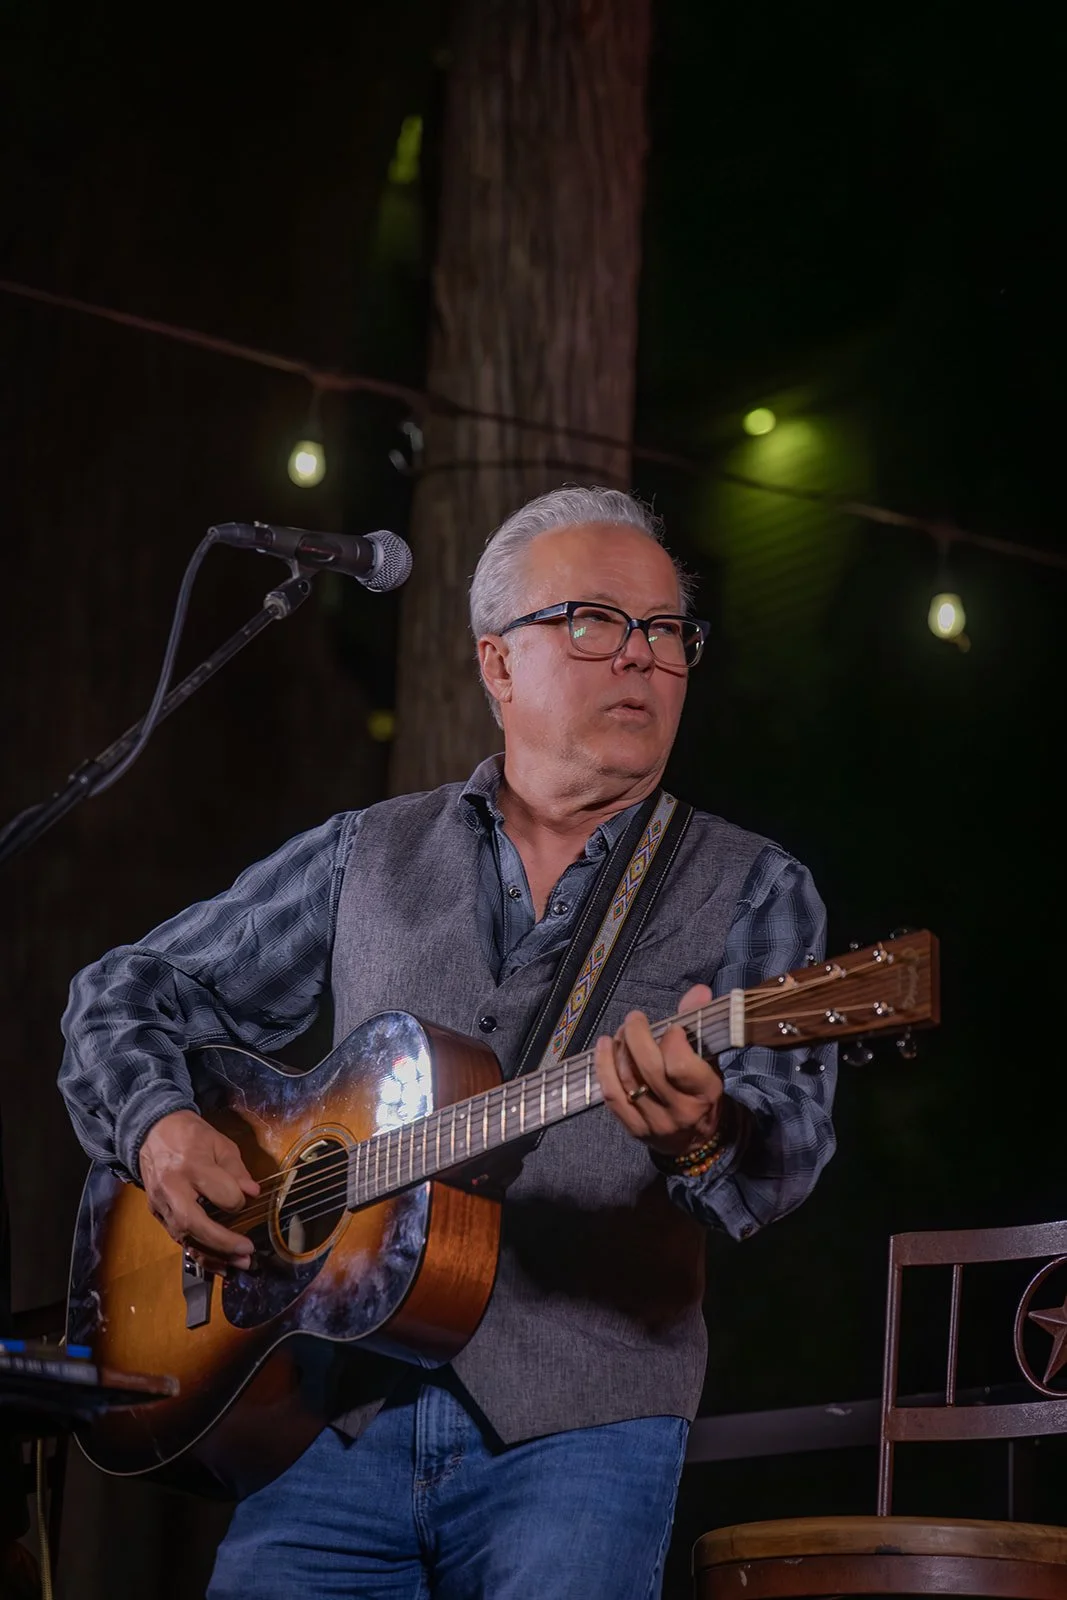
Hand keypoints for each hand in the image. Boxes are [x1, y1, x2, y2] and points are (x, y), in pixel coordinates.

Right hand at [139, 1110, 258, 1271]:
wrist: (152, 1132)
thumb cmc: (191, 1135)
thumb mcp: (220, 1144)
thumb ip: (237, 1170)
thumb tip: (253, 1194)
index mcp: (192, 1165)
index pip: (221, 1193)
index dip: (238, 1199)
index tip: (247, 1197)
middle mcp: (172, 1188)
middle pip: (194, 1222)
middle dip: (222, 1242)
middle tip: (247, 1252)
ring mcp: (161, 1204)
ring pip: (185, 1237)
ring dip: (213, 1255)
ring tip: (239, 1265)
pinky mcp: (156, 1214)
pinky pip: (178, 1240)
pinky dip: (199, 1256)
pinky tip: (218, 1266)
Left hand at [595, 984, 725, 1157]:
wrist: (697, 1141)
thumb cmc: (702, 1092)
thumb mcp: (709, 1060)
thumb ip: (699, 1025)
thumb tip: (698, 990)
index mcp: (704, 1092)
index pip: (680, 1064)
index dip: (671, 1038)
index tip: (671, 1027)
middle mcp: (680, 1110)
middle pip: (649, 1069)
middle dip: (637, 1036)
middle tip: (635, 1019)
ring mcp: (655, 1122)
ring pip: (628, 1080)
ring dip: (619, 1049)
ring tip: (621, 1032)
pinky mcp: (634, 1129)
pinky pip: (612, 1096)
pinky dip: (603, 1068)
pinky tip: (603, 1047)